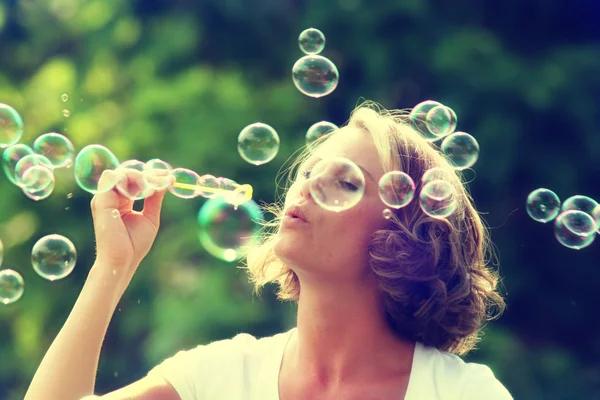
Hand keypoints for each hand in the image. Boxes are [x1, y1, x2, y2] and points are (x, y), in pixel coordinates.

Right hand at [90, 170, 171, 287]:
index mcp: (121, 201)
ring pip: (121, 173)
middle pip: (129, 174)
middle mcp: (111, 197)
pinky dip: (132, 180)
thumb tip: (166, 180)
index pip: (134, 180)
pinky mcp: (101, 201)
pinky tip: (146, 190)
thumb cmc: (134, 244)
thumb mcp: (150, 217)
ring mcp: (104, 198)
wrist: (122, 261)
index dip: (151, 175)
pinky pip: (114, 179)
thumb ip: (155, 198)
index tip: (170, 176)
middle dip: (150, 174)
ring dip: (141, 176)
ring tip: (155, 187)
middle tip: (166, 178)